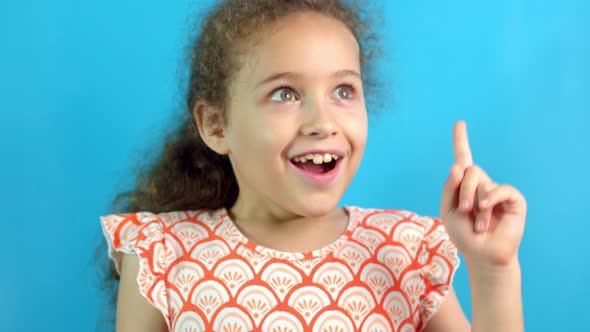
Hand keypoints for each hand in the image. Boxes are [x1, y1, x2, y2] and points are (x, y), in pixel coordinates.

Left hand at [440, 121, 526, 266]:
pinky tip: (486, 212)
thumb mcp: (448, 210)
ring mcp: (498, 190)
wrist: (481, 254)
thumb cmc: (463, 234)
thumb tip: (458, 165)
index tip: (459, 123)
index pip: (463, 159)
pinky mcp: (513, 199)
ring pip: (482, 181)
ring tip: (478, 223)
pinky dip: (491, 200)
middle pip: (469, 170)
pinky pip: (501, 189)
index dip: (461, 140)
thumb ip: (450, 187)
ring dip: (474, 203)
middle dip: (463, 191)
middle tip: (463, 210)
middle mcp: (482, 184)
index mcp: (464, 185)